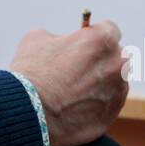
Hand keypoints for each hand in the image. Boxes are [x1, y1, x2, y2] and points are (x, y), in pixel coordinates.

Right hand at [9, 20, 128, 145]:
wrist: (27, 111)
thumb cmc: (31, 71)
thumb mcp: (38, 38)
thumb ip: (59, 38)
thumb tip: (63, 45)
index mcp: (102, 40)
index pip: (110, 30)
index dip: (95, 35)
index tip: (85, 43)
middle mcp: (115, 64)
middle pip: (117, 57)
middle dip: (102, 60)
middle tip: (80, 67)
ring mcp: (116, 92)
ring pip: (116, 83)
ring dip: (102, 83)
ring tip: (75, 91)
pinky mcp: (110, 116)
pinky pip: (108, 106)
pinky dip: (96, 105)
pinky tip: (75, 107)